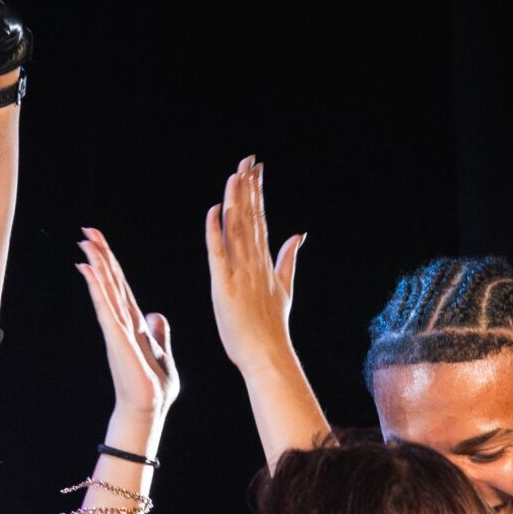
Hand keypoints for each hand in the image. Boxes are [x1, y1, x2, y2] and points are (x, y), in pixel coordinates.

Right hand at [73, 229, 178, 422]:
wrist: (150, 408)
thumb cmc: (155, 388)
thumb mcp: (164, 354)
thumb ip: (160, 334)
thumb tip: (156, 315)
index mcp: (136, 325)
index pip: (122, 288)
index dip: (112, 265)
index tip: (101, 244)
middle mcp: (123, 323)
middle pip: (110, 282)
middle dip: (100, 256)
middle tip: (87, 232)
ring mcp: (118, 329)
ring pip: (105, 289)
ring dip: (96, 265)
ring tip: (85, 243)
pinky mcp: (117, 338)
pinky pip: (105, 306)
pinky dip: (97, 288)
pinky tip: (88, 271)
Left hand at [204, 156, 303, 375]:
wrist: (267, 354)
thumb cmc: (271, 328)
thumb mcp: (284, 288)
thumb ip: (288, 259)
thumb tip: (298, 235)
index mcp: (265, 262)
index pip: (260, 219)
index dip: (257, 192)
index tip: (256, 169)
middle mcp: (254, 262)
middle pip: (250, 217)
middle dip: (248, 187)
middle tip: (248, 159)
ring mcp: (240, 272)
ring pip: (236, 228)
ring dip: (235, 200)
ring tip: (235, 173)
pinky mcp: (223, 285)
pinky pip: (217, 252)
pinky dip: (214, 230)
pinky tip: (214, 209)